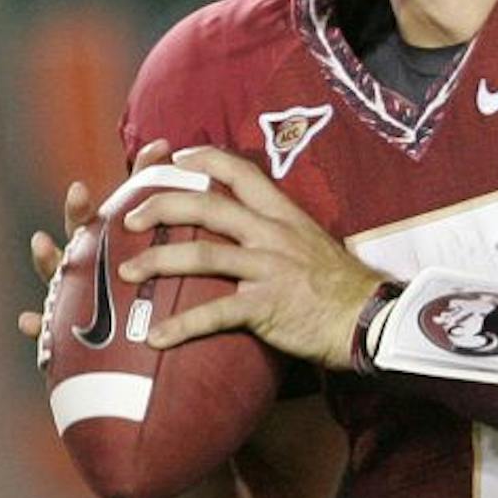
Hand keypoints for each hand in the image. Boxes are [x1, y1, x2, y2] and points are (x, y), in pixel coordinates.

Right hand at [18, 141, 173, 358]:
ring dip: (47, 257)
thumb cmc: (152, 317)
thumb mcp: (173, 276)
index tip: (156, 152)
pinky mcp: (64, 336)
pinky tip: (28, 320)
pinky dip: (35, 324)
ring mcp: (74, 299)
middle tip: (81, 190)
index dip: (145, 179)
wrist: (136, 376)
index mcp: (121, 252)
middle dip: (78, 212)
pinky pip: (46, 332)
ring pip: (58, 274)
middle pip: (84, 235)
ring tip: (41, 242)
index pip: (130, 211)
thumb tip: (210, 190)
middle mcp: (94, 269)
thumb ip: (184, 237)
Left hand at [114, 146, 382, 369]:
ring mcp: (268, 269)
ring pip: (202, 256)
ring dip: (158, 262)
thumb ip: (281, 233)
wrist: (370, 319)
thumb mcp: (313, 244)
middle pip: (207, 206)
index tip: (176, 158)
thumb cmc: (343, 287)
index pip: (239, 171)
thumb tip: (252, 230)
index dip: (203, 160)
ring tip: (127, 274)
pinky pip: (214, 313)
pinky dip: (180, 327)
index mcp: (283, 215)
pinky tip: (155, 339)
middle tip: (130, 217)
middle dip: (161, 206)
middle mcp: (272, 234)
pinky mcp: (265, 306)